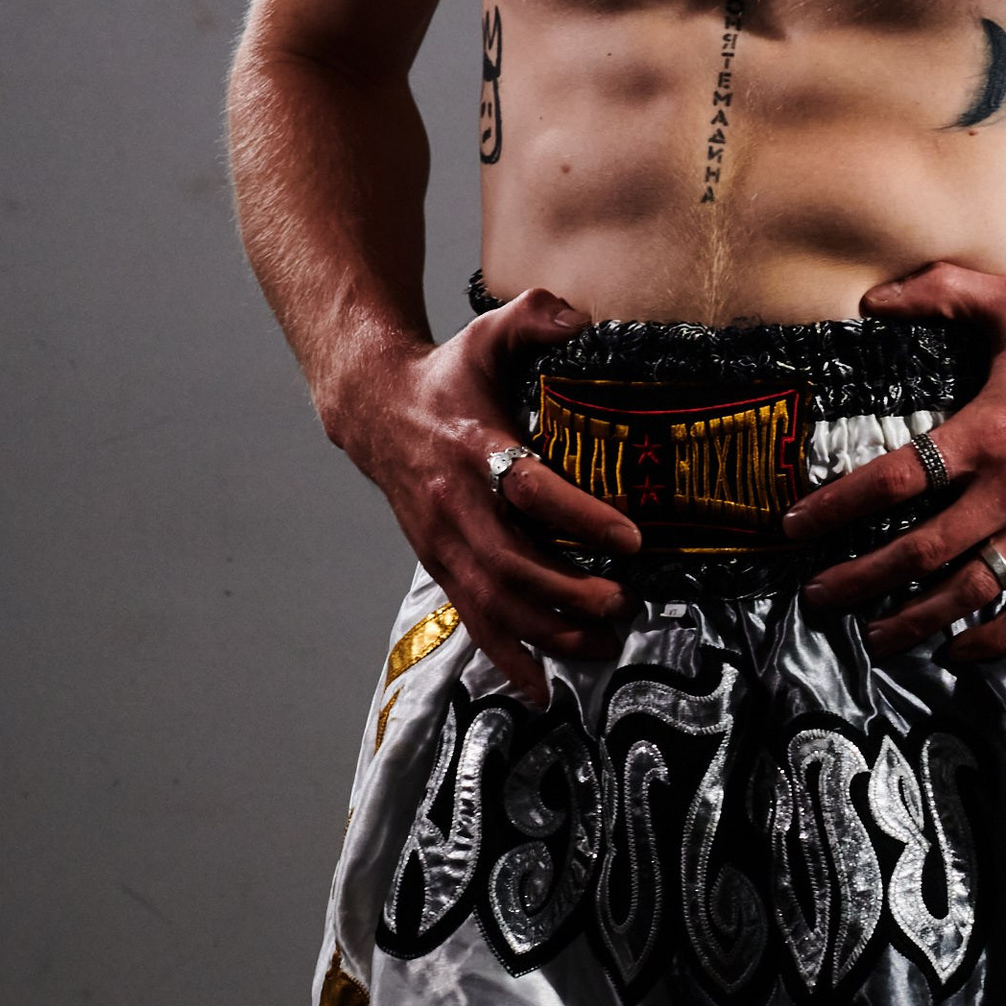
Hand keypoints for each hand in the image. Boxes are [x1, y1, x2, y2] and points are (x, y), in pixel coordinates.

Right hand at [339, 289, 641, 705]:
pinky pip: (473, 620)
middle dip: (570, 594)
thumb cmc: (448, 373)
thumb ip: (536, 316)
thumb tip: (583, 320)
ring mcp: (442, 541)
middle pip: (511, 564)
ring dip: (550, 633)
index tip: (631, 538)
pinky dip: (508, 657)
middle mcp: (454, 502)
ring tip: (605, 645)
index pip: (529, 488)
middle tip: (624, 604)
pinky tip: (542, 688)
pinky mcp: (438, 564)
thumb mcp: (488, 331)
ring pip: (493, 602)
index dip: (580, 516)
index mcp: (472, 445)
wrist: (374, 408)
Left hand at [784, 264, 1005, 662]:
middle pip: (921, 552)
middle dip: (860, 581)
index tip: (795, 529)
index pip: (895, 480)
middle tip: (817, 598)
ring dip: (917, 621)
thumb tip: (872, 298)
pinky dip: (996, 639)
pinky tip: (963, 650)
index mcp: (988, 432)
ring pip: (972, 592)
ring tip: (876, 636)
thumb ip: (939, 290)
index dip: (838, 509)